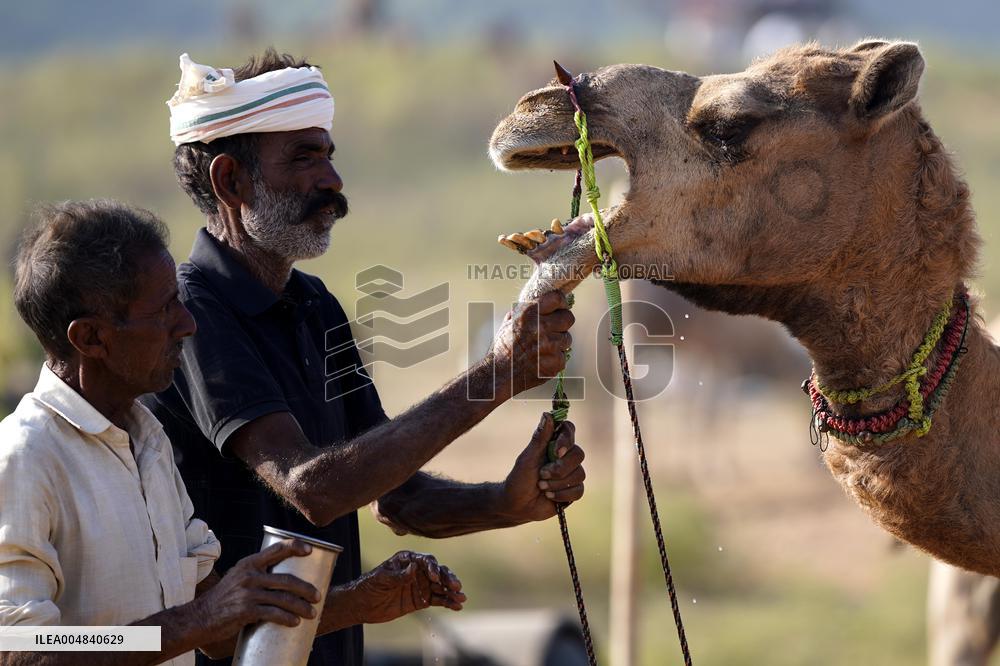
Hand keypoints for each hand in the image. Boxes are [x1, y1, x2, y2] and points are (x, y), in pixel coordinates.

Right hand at [197, 540, 320, 636]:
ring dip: (301, 606)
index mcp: (249, 563)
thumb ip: (258, 573)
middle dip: (306, 589)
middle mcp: (250, 575)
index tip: (310, 549)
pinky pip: (273, 614)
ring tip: (312, 612)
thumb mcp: (238, 577)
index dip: (295, 546)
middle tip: (317, 596)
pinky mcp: (246, 611)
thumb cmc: (224, 597)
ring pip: (283, 598)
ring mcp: (248, 593)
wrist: (201, 616)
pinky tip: (295, 622)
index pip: (276, 549)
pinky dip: (287, 618)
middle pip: (287, 579)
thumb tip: (284, 578)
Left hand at [347, 551, 465, 624]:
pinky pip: (438, 600)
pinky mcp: (421, 600)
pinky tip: (457, 606)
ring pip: (441, 587)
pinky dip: (448, 602)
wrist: (362, 605)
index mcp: (407, 560)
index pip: (425, 561)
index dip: (433, 568)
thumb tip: (414, 568)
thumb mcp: (381, 579)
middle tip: (456, 586)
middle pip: (438, 572)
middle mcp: (417, 571)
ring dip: (452, 591)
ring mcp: (421, 585)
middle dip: (448, 578)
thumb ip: (398, 575)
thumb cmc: (369, 586)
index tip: (435, 577)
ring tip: (461, 597)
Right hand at [489, 291, 573, 396]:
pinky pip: (563, 356)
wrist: (498, 374)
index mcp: (528, 313)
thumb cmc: (503, 347)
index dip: (561, 303)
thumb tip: (546, 301)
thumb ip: (527, 309)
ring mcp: (549, 346)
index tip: (560, 308)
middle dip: (563, 323)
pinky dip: (554, 359)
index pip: (557, 299)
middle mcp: (540, 327)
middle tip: (555, 328)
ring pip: (567, 338)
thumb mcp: (510, 321)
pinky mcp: (555, 363)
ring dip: (558, 342)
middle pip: (568, 318)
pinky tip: (541, 361)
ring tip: (542, 348)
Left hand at [499, 413, 585, 521]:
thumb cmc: (519, 479)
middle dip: (560, 468)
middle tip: (542, 474)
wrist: (517, 506)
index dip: (566, 439)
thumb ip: (539, 438)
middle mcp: (565, 457)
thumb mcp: (527, 458)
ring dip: (557, 483)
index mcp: (554, 444)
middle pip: (578, 454)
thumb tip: (547, 414)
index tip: (556, 451)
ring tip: (541, 487)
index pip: (569, 430)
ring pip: (579, 474)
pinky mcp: (573, 491)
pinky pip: (578, 490)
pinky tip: (549, 497)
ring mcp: (571, 474)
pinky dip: (562, 494)